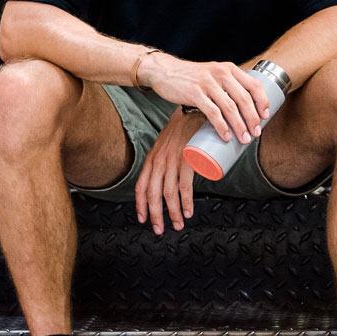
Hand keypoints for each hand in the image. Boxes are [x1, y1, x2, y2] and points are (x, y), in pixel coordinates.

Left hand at [136, 108, 201, 233]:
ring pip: (168, 193)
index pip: (141, 186)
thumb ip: (167, 158)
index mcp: (152, 158)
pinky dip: (185, 201)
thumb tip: (173, 177)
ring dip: (173, 212)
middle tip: (162, 229)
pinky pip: (184, 185)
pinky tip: (187, 211)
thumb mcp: (168, 143)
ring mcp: (172, 159)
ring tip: (179, 224)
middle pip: (153, 194)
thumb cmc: (185, 126)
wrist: (195, 106)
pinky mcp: (187, 158)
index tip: (144, 220)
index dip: (140, 206)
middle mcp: (159, 160)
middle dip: (156, 215)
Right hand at [138, 53, 272, 145]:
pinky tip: (226, 136)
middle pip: (244, 99)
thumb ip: (227, 85)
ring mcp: (207, 83)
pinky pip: (212, 112)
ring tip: (244, 139)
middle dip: (253, 119)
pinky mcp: (194, 93)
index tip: (266, 116)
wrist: (165, 71)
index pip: (254, 84)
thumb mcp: (213, 74)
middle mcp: (221, 73)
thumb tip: (244, 108)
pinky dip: (221, 127)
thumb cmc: (192, 77)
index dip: (263, 101)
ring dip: (239, 126)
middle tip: (256, 133)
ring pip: (230, 108)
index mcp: (229, 69)